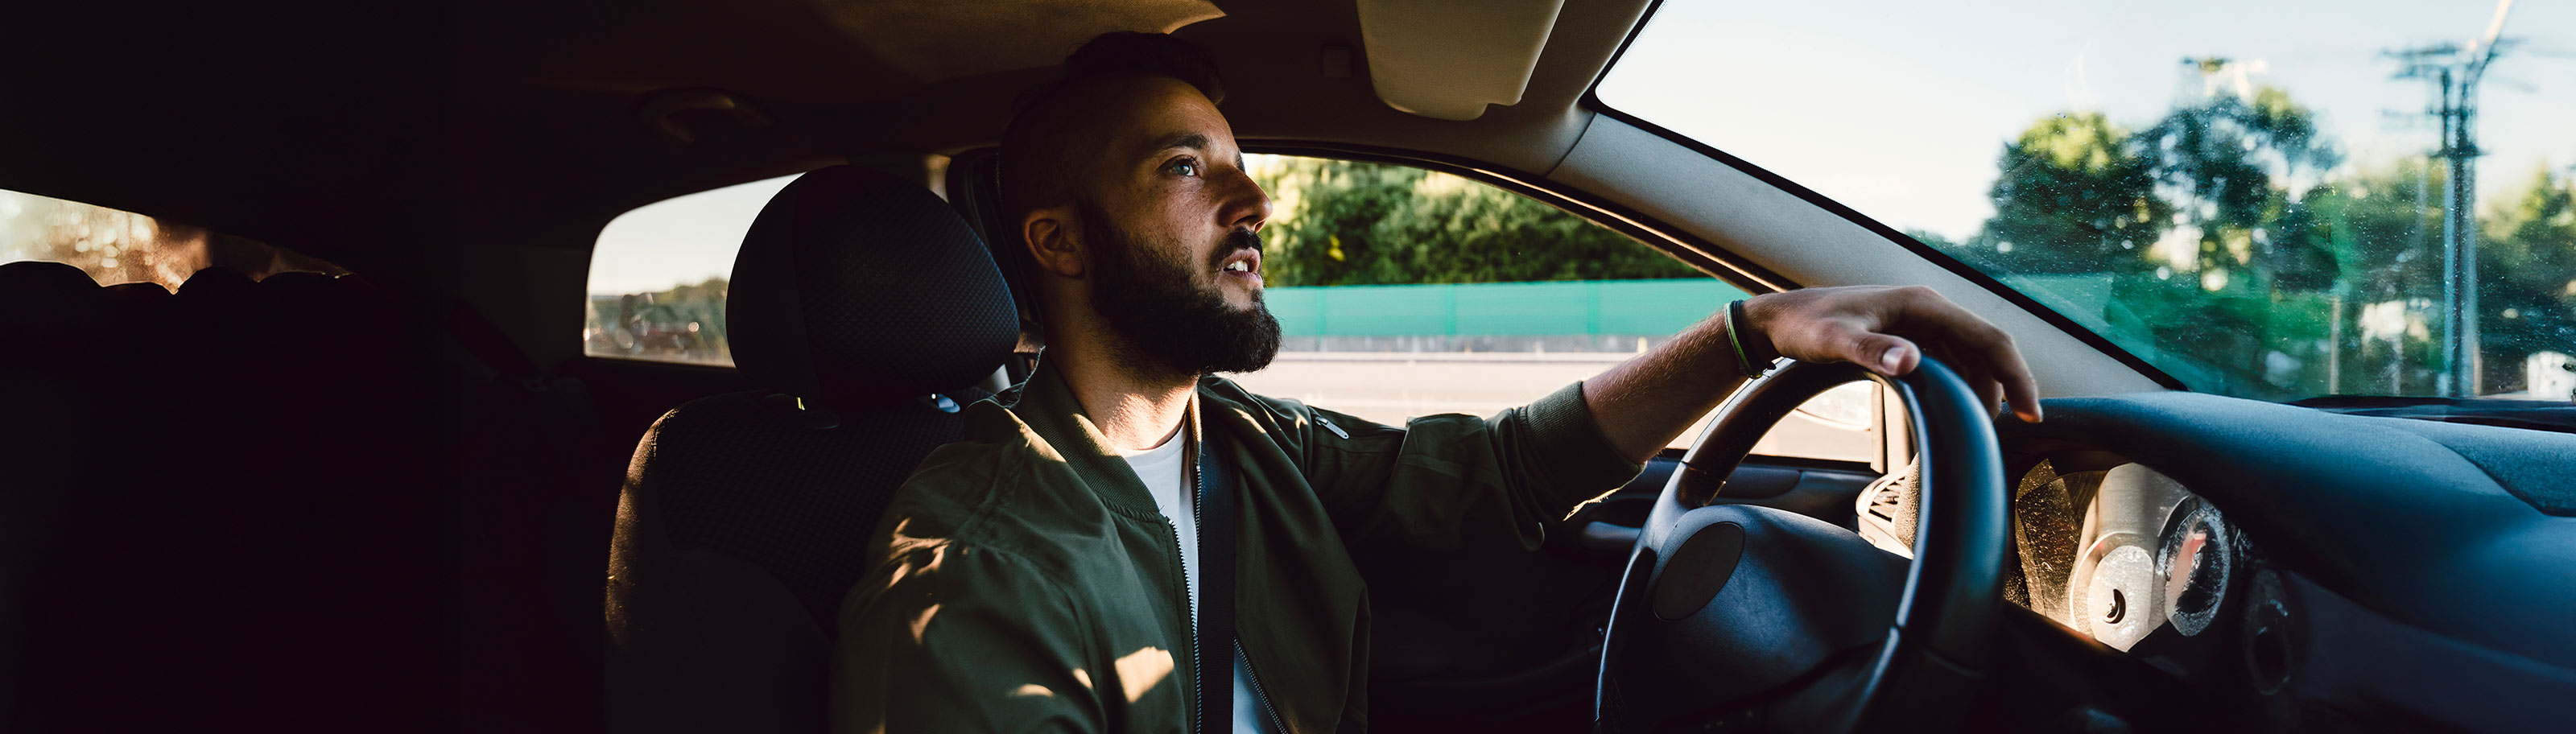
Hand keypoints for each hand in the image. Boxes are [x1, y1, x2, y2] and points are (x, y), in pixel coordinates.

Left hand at [1741, 285, 2040, 421]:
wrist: (1779, 319)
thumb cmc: (1805, 326)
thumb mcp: (1835, 341)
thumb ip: (1871, 351)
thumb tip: (1911, 362)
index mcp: (1923, 304)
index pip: (1989, 338)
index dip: (2015, 375)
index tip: (2030, 414)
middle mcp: (1929, 309)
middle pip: (1987, 347)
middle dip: (2005, 386)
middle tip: (2015, 430)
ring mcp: (1920, 322)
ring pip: (1969, 356)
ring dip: (1983, 389)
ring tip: (1982, 427)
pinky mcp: (1909, 336)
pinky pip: (1949, 361)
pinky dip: (1961, 385)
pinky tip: (1957, 411)